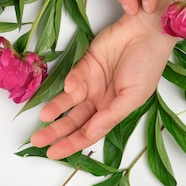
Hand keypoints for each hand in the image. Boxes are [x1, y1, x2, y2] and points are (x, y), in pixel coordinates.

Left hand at [30, 11, 177, 158]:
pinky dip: (71, 82)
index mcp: (112, 110)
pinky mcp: (85, 63)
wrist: (147, 32)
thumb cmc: (148, 64)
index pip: (88, 133)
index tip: (53, 153)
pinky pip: (74, 76)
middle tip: (38, 139)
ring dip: (55, 109)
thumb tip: (91, 133)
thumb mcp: (134, 96)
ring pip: (68, 101)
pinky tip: (70, 87)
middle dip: (56, 131)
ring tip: (43, 117)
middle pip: (73, 120)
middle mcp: (99, 99)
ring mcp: (91, 81)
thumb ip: (111, 115)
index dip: (71, 144)